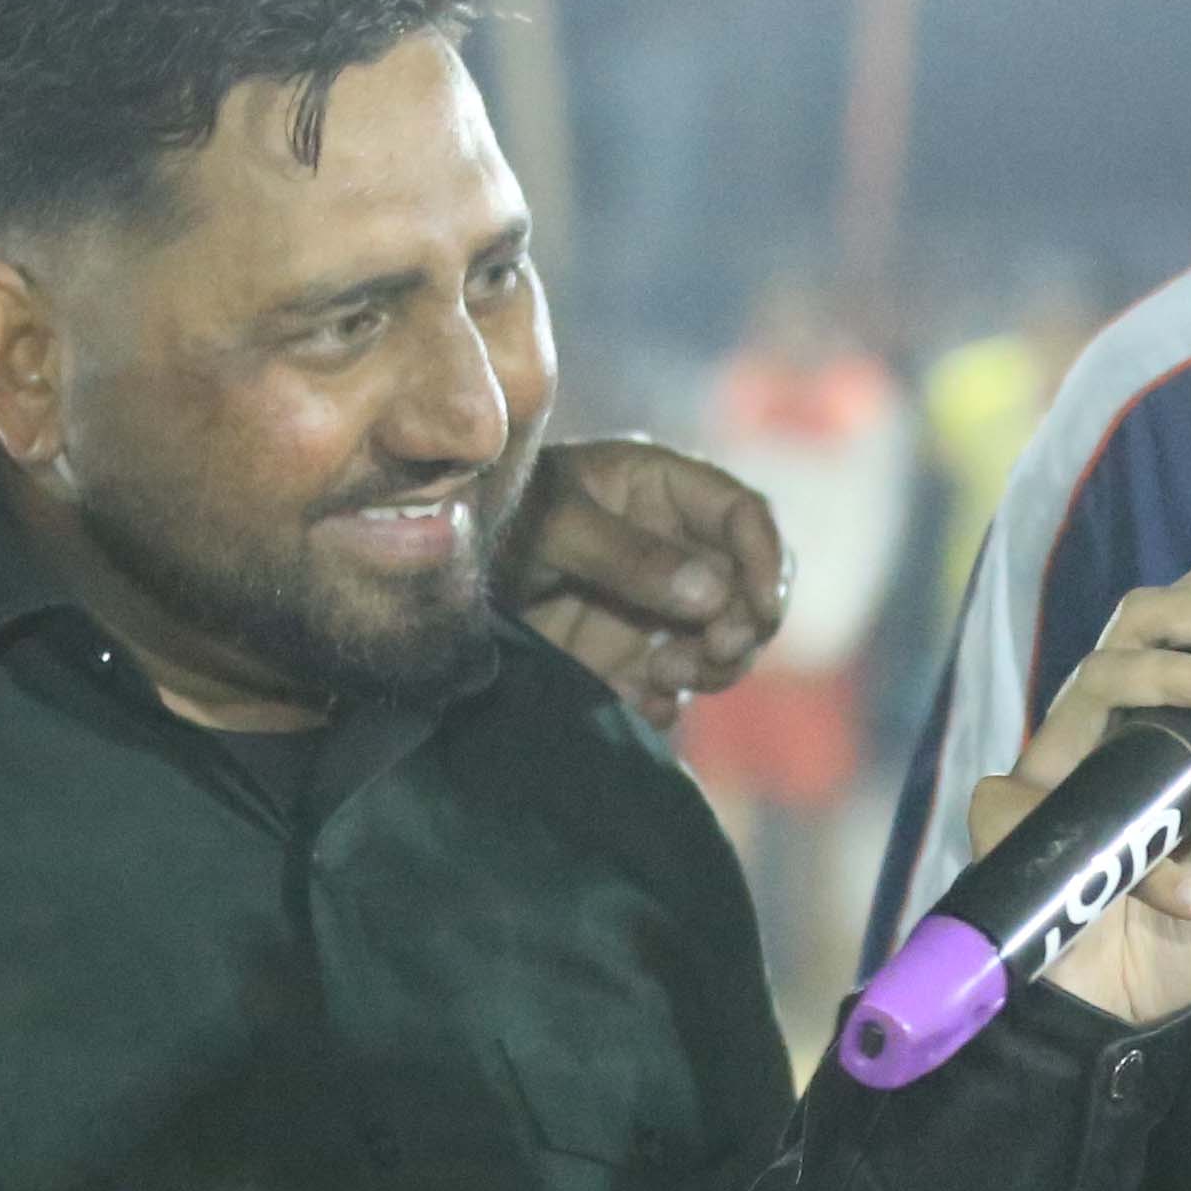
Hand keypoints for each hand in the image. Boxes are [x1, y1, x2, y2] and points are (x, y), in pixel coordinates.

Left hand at [502, 437, 787, 727]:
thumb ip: (630, 556)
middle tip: (713, 655)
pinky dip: (664, 700)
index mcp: (658, 490)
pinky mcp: (623, 655)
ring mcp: (649, 605)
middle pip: (746, 588)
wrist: (425, 582)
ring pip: (719, 642)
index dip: (764, 560)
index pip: (742, 516)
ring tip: (659, 676)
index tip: (761, 611)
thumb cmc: (486, 522)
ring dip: (709, 666)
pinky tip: (638, 701)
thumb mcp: (553, 526)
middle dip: (743, 626)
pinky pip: (669, 686)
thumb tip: (715, 593)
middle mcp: (667, 546)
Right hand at [958, 542, 1190, 1029]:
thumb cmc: (1176, 939)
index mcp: (1163, 727)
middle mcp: (1105, 732)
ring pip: (1094, 675)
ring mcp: (1056, 769)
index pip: (1185, 622)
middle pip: (1133, 621)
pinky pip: (1061, 800)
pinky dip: (1136, 854)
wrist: (1114, 1021)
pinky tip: (1185, 892)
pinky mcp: (1013, 821)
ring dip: (1170, 674)